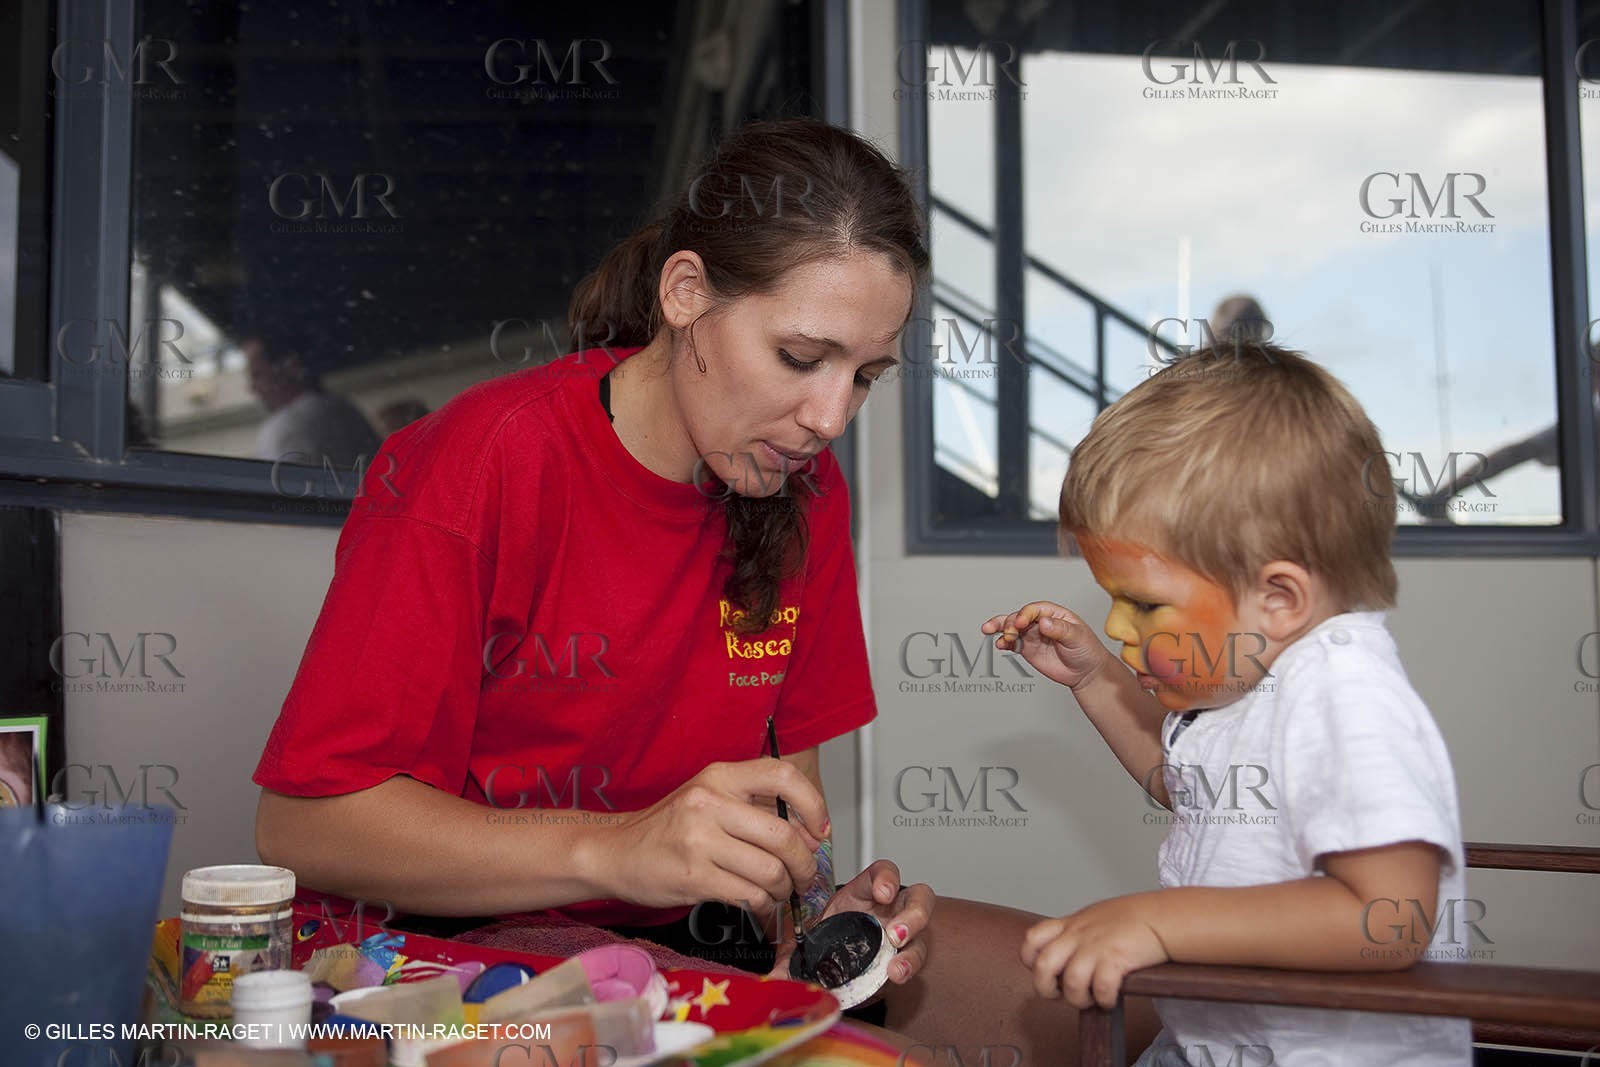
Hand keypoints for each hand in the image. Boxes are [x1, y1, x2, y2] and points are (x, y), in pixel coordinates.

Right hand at [603, 760, 827, 914]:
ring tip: (780, 892)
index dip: (812, 803)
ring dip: (785, 889)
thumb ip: (753, 808)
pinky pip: (750, 896)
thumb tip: (808, 834)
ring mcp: (700, 841)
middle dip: (805, 864)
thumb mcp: (708, 798)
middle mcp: (709, 802)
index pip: (782, 776)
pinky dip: (765, 906)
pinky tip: (761, 905)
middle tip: (806, 876)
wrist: (614, 852)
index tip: (819, 830)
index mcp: (718, 776)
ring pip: (770, 871)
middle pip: (783, 835)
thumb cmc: (667, 828)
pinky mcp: (694, 878)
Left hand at [769, 859, 933, 998]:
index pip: (883, 873)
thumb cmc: (831, 941)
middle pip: (918, 897)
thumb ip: (791, 956)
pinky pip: (918, 959)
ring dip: (913, 946)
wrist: (842, 968)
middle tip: (894, 932)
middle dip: (912, 913)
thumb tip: (772, 976)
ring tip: (896, 963)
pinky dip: (909, 967)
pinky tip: (896, 975)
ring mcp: (903, 934)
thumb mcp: (810, 942)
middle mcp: (890, 910)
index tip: (882, 892)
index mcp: (865, 894)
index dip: (886, 877)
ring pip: (924, 929)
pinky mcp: (908, 957)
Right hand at [981, 601, 1117, 690]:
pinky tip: (999, 644)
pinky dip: (1003, 642)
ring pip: (1011, 627)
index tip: (1020, 624)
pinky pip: (1011, 643)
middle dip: (1010, 622)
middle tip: (1009, 632)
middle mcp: (1040, 622)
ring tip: (990, 630)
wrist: (1086, 673)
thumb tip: (1044, 622)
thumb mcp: (1078, 637)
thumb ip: (1060, 629)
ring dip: (1000, 628)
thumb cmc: (1087, 650)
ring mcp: (1033, 635)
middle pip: (1019, 616)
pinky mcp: (1027, 649)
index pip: (1035, 609)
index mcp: (1054, 614)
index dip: (1025, 614)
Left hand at [1020, 894, 1169, 1008]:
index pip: (1032, 939)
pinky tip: (1110, 999)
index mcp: (1071, 924)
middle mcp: (1078, 935)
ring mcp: (1096, 947)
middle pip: (1043, 966)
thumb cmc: (1134, 918)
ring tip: (1090, 999)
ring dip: (1078, 999)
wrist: (1163, 917)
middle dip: (1047, 988)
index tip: (1045, 972)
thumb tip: (1069, 954)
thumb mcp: (1096, 917)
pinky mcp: (1116, 959)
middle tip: (1061, 995)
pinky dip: (1103, 1000)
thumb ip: (1079, 933)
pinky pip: (1101, 988)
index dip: (1031, 961)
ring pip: (1070, 982)